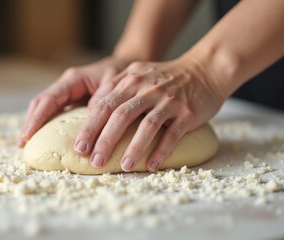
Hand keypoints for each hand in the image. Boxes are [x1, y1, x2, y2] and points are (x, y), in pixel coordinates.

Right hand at [18, 57, 128, 146]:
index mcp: (73, 79)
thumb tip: (90, 117)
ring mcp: (66, 94)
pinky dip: (46, 127)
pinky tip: (42, 141)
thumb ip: (102, 98)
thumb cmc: (121, 74)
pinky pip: (54, 114)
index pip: (49, 99)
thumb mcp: (114, 84)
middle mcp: (66, 86)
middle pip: (40, 104)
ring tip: (26, 145)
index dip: (37, 117)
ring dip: (34, 126)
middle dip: (30, 123)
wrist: (126, 68)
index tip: (28, 135)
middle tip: (22, 144)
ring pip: (43, 109)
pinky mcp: (71, 103)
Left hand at [74, 57, 223, 171]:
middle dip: (104, 140)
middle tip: (94, 161)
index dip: (90, 127)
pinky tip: (152, 165)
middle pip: (120, 115)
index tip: (79, 148)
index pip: (104, 105)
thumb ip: (113, 88)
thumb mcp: (136, 74)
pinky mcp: (187, 112)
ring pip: (147, 125)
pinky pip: (172, 134)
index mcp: (130, 81)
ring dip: (134, 148)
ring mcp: (168, 100)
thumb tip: (90, 110)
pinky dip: (161, 150)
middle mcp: (147, 89)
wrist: (204, 70)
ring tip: (123, 167)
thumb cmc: (164, 78)